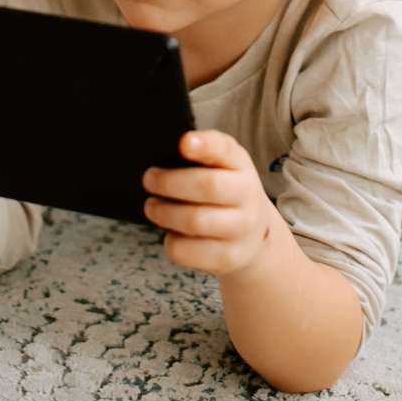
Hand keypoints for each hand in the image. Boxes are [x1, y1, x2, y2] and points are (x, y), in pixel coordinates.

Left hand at [142, 129, 274, 277]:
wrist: (253, 236)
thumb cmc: (226, 191)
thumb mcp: (223, 165)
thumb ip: (202, 153)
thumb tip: (165, 153)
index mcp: (240, 164)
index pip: (225, 150)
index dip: (205, 145)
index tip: (184, 142)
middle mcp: (247, 195)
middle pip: (207, 186)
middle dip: (170, 183)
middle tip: (149, 179)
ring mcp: (241, 229)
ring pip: (195, 221)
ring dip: (165, 213)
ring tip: (152, 207)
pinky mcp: (229, 258)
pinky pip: (188, 251)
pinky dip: (172, 241)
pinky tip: (171, 233)